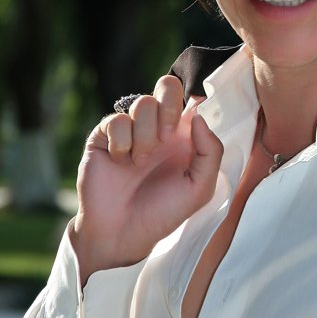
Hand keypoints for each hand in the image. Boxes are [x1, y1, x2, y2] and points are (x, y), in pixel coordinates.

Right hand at [70, 75, 223, 283]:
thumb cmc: (163, 211)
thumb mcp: (200, 188)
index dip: (196, 97)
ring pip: (143, 103)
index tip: (191, 120)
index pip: (193, 99)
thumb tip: (199, 117)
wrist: (123, 232)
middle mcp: (159, 127)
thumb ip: (211, 151)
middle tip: (167, 137)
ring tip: (141, 162)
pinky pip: (116, 120)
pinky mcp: (104, 136)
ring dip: (146, 134)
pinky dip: (122, 142)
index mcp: (184, 135)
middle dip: (169, 107)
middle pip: (167, 85)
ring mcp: (132, 130)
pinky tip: (120, 161)